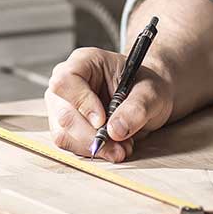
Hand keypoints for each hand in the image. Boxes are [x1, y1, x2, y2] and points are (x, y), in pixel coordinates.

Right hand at [44, 47, 173, 161]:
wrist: (146, 100)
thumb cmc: (145, 87)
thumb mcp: (150, 93)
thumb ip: (136, 108)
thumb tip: (115, 130)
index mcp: (84, 62)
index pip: (65, 81)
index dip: (82, 103)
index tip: (102, 120)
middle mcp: (67, 83)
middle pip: (64, 114)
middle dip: (93, 136)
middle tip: (120, 146)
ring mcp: (62, 106)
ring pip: (63, 134)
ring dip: (93, 146)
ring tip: (121, 147)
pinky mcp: (66, 127)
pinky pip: (70, 145)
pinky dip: (92, 151)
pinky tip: (112, 148)